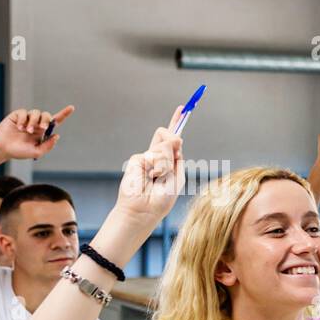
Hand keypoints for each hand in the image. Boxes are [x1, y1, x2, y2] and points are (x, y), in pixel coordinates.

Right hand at [0, 105, 74, 160]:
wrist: (3, 149)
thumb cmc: (20, 151)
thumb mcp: (36, 152)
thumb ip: (47, 145)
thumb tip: (57, 135)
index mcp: (43, 132)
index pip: (55, 121)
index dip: (64, 114)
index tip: (72, 107)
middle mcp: (36, 123)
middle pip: (47, 115)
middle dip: (46, 120)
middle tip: (42, 128)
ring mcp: (27, 119)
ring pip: (35, 113)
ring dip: (33, 121)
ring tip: (27, 131)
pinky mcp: (17, 115)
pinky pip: (23, 112)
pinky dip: (22, 119)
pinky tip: (19, 127)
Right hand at [114, 109, 184, 228]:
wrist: (143, 210)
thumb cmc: (161, 199)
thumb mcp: (176, 177)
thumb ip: (176, 157)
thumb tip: (175, 136)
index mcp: (169, 162)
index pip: (173, 140)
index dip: (177, 123)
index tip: (182, 109)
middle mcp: (158, 157)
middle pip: (167, 136)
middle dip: (172, 142)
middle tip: (169, 163)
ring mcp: (147, 158)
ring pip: (163, 146)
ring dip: (165, 163)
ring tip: (158, 178)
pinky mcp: (137, 160)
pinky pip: (153, 156)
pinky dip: (156, 167)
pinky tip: (150, 177)